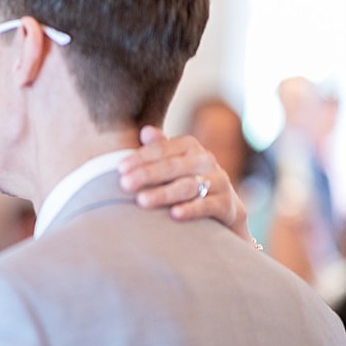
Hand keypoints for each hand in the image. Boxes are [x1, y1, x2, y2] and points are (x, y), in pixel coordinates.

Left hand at [117, 125, 250, 241]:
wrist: (223, 207)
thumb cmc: (186, 180)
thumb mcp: (172, 163)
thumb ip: (158, 149)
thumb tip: (145, 130)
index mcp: (189, 146)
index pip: (162, 149)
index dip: (140, 158)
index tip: (119, 168)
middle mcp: (206, 160)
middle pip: (173, 166)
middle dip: (147, 174)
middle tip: (125, 184)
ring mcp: (219, 181)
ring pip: (188, 186)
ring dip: (163, 193)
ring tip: (142, 201)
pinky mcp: (226, 204)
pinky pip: (207, 206)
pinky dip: (191, 209)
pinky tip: (174, 215)